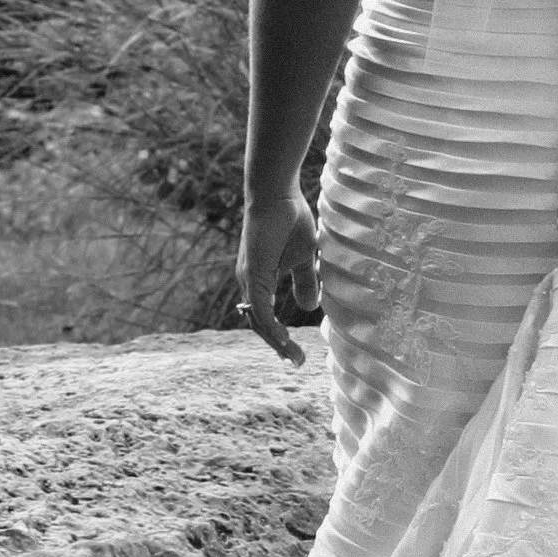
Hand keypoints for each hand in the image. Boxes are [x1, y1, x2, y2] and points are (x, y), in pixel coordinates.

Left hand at [237, 186, 320, 367]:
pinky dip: (270, 326)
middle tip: (297, 362)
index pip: (264, 317)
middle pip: (259, 324)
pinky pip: (259, 308)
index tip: (297, 354)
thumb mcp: (303, 259)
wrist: (276, 194)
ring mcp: (248, 280)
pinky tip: (282, 339)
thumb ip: (304, 282)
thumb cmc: (288, 220)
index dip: (279, 337)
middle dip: (278, 346)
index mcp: (258, 282)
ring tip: (293, 357)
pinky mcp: (253, 274)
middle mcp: (247, 284)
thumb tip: (309, 307)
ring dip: (275, 342)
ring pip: (258, 321)